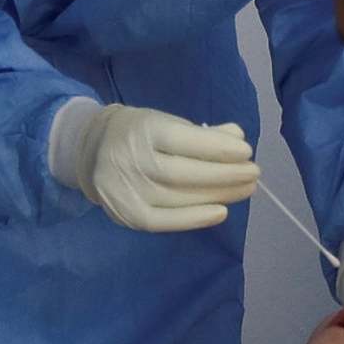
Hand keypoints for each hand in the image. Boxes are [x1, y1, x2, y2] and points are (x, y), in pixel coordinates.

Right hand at [62, 103, 259, 232]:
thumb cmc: (139, 135)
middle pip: (185, 173)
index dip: (218, 148)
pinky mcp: (128, 214)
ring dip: (219, 195)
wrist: (90, 152)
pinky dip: (195, 218)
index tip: (246, 152)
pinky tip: (221, 212)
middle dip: (225, 175)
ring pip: (179, 197)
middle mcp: (132, 160)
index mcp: (143, 129)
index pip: (184, 141)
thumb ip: (201, 133)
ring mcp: (128, 190)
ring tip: (245, 190)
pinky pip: (164, 221)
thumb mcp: (166, 122)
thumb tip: (237, 139)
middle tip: (253, 174)